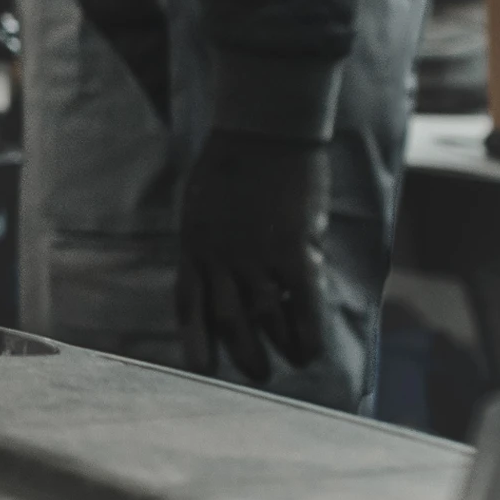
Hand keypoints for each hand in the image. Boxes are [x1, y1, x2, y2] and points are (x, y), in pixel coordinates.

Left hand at [175, 128, 327, 385]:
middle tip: (256, 372)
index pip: (188, 303)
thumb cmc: (235, 156)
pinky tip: (311, 352)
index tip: (202, 364)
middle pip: (225, 319)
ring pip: (261, 317)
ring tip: (283, 365)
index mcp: (195, 245)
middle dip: (239, 351)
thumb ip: (210, 237)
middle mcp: (220, 258)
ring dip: (272, 348)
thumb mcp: (205, 202)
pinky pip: (301, 302)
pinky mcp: (291, 249)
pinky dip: (306, 331)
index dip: (195, 337)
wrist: (263, 127)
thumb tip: (220, 266)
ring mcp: (255, 256)